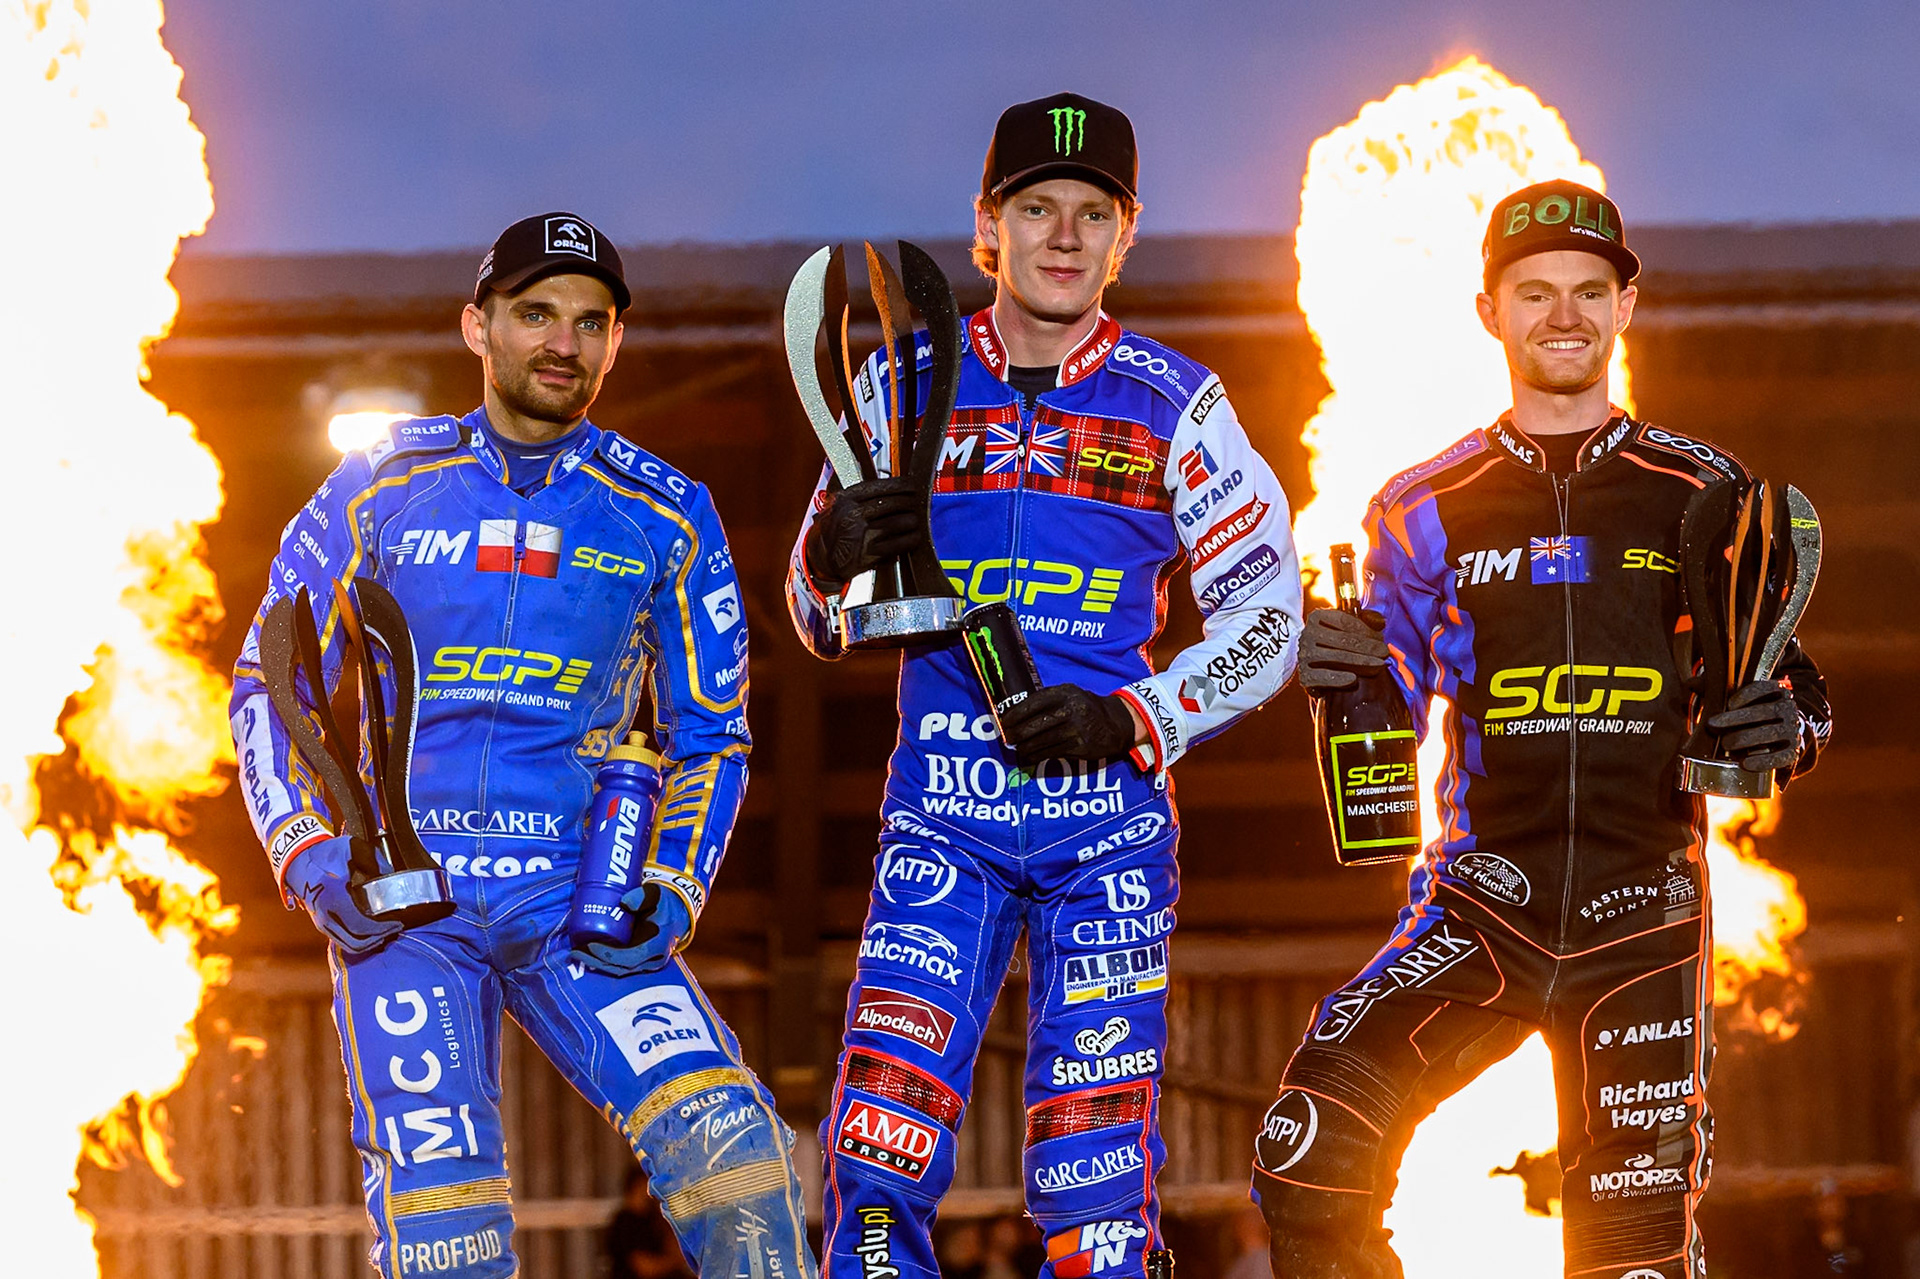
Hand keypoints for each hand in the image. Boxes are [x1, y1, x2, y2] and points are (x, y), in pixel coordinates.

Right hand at [286, 834, 402, 953]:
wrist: (298, 858)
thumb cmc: (327, 852)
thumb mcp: (354, 848)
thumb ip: (375, 862)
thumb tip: (393, 877)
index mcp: (334, 897)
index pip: (360, 925)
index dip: (382, 929)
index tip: (397, 924)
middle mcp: (325, 915)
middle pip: (356, 943)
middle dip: (378, 939)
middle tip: (394, 929)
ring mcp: (320, 922)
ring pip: (348, 945)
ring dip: (368, 943)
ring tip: (385, 932)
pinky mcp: (320, 923)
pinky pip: (342, 940)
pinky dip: (358, 940)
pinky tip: (370, 931)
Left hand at [575, 884, 692, 976]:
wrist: (679, 911)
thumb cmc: (665, 902)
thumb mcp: (656, 894)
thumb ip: (643, 896)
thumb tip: (625, 902)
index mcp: (657, 945)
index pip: (630, 957)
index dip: (608, 954)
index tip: (591, 944)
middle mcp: (652, 959)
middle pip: (620, 967)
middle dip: (595, 961)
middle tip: (575, 951)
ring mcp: (646, 962)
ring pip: (618, 969)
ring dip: (597, 963)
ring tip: (577, 953)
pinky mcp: (640, 960)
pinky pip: (620, 965)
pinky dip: (603, 961)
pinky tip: (588, 954)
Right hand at [803, 477, 927, 589]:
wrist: (821, 559)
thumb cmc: (833, 532)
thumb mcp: (839, 506)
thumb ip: (861, 497)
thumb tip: (892, 487)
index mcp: (845, 499)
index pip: (879, 486)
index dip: (900, 485)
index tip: (911, 485)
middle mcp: (851, 514)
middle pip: (891, 503)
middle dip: (909, 503)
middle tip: (916, 503)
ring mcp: (859, 534)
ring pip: (896, 522)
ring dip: (910, 521)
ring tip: (915, 520)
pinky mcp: (868, 554)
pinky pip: (896, 544)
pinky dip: (909, 540)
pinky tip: (914, 537)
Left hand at [997, 685, 1138, 765]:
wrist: (1116, 723)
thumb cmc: (1084, 708)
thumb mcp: (1069, 696)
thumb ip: (1047, 701)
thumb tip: (1015, 714)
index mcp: (1065, 693)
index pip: (1033, 703)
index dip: (1015, 714)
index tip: (1003, 723)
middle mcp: (1071, 708)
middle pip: (1035, 724)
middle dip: (1017, 733)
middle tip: (1007, 739)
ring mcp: (1077, 728)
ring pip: (1042, 741)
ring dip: (1026, 747)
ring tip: (1017, 749)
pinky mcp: (1081, 745)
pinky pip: (1053, 752)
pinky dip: (1038, 756)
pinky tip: (1030, 757)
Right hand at [1299, 607, 1388, 692]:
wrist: (1314, 667)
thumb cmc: (1336, 644)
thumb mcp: (1348, 627)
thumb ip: (1367, 620)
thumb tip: (1380, 623)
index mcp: (1317, 617)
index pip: (1345, 622)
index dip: (1366, 630)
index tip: (1381, 639)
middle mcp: (1307, 634)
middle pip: (1343, 640)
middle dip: (1368, 647)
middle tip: (1384, 653)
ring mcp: (1304, 655)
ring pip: (1336, 657)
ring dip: (1361, 661)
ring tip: (1379, 665)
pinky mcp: (1304, 676)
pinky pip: (1323, 677)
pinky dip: (1338, 678)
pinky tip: (1354, 679)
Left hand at [1707, 679, 1801, 772]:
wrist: (1778, 737)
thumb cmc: (1749, 714)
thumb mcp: (1736, 701)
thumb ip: (1716, 691)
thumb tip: (1689, 683)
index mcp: (1776, 692)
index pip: (1765, 688)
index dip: (1748, 695)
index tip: (1729, 703)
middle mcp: (1788, 710)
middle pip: (1765, 711)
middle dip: (1737, 718)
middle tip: (1711, 724)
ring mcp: (1792, 731)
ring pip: (1772, 732)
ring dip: (1747, 738)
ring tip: (1725, 743)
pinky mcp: (1793, 753)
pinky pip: (1781, 757)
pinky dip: (1763, 761)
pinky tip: (1745, 763)